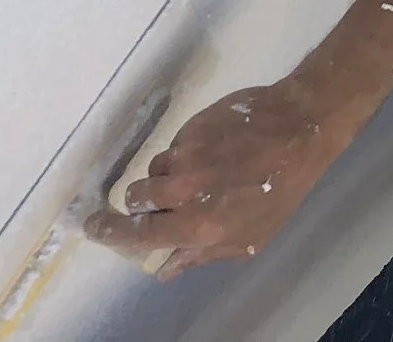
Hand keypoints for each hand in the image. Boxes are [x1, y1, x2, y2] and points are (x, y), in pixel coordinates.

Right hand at [84, 78, 354, 278]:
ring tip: (203, 172)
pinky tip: (215, 149)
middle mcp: (183, 189)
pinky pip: (174, 144)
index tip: (92, 227)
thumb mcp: (250, 237)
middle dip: (144, 202)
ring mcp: (186, 153)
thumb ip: (203, 255)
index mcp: (197, 223)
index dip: (111, 233)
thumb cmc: (281, 189)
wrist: (300, 126)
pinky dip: (186, 151)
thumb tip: (165, 269)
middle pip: (136, 197)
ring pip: (156, 169)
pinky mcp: (191, 124)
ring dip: (169, 175)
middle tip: (167, 199)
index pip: (138, 234)